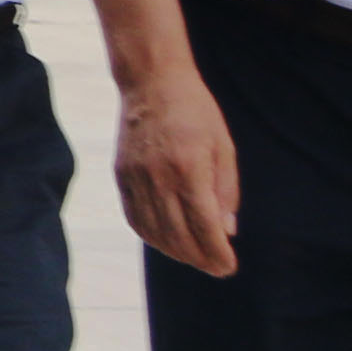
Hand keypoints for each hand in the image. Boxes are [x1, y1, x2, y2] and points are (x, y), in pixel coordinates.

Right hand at [113, 71, 240, 275]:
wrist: (151, 82)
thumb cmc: (195, 111)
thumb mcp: (223, 146)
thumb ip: (226, 191)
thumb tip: (227, 231)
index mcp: (189, 168)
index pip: (204, 226)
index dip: (217, 252)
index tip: (229, 266)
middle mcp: (159, 177)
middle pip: (178, 235)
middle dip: (200, 258)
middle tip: (216, 268)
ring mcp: (136, 177)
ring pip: (154, 231)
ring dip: (176, 252)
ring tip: (194, 258)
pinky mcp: (122, 175)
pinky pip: (135, 218)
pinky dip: (151, 236)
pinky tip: (166, 242)